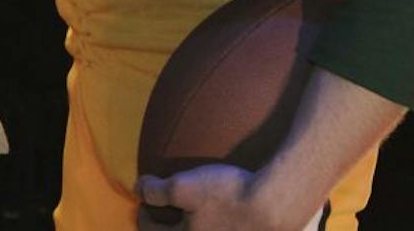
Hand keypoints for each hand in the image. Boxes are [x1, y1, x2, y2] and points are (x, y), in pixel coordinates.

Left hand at [137, 165, 293, 230]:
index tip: (144, 203)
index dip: (143, 215)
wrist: (275, 205)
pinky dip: (211, 226)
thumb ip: (157, 191)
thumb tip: (138, 189)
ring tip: (189, 214)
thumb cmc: (227, 195)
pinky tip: (214, 217)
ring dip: (188, 227)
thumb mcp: (184, 187)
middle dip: (166, 226)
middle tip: (161, 212)